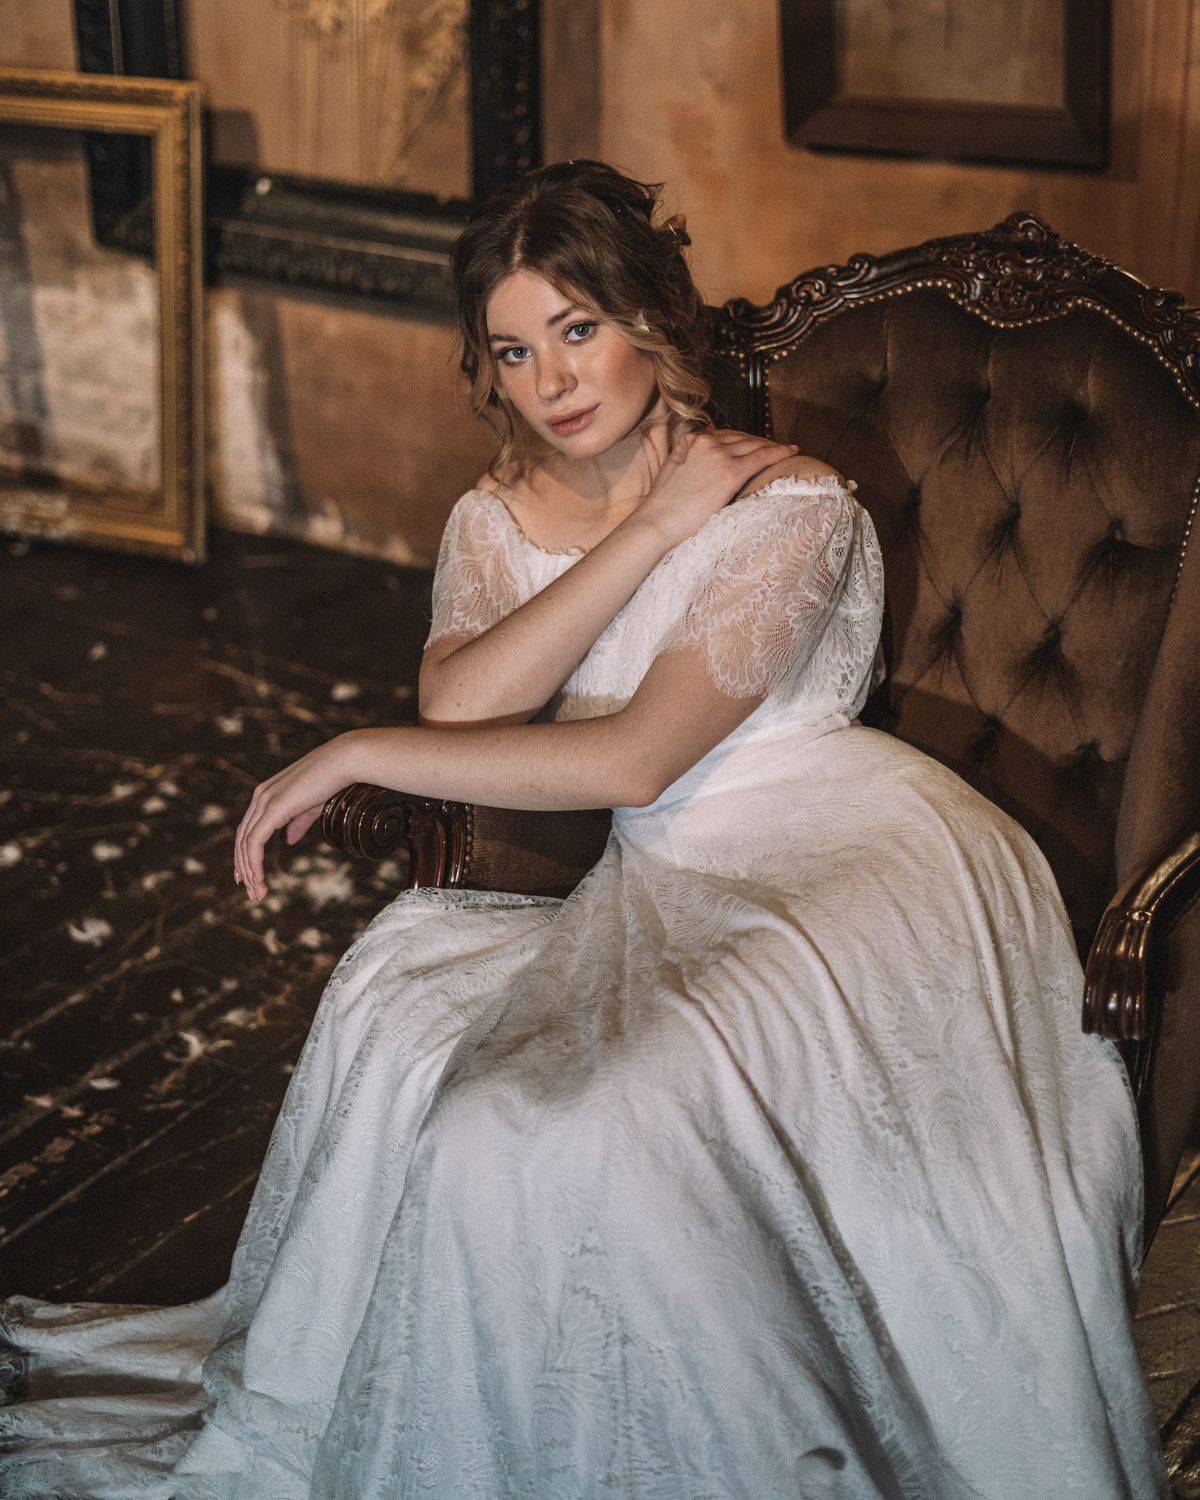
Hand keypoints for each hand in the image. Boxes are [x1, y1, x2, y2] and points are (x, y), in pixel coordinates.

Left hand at [233, 731, 359, 900]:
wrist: (345, 761)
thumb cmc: (333, 780)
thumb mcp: (311, 806)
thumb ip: (296, 823)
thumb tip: (286, 841)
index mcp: (267, 795)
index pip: (248, 830)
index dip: (245, 855)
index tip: (247, 878)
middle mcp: (260, 797)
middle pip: (242, 839)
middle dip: (245, 869)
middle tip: (253, 894)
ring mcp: (264, 801)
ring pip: (245, 844)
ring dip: (250, 872)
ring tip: (258, 893)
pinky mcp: (273, 808)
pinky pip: (255, 842)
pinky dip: (254, 864)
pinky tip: (258, 879)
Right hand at [633, 426, 801, 549]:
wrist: (657, 523)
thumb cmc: (663, 509)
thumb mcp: (673, 474)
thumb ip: (690, 463)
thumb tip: (703, 468)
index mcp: (689, 440)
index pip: (724, 434)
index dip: (742, 440)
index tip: (753, 445)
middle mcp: (705, 441)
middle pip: (741, 437)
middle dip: (759, 442)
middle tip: (775, 448)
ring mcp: (719, 454)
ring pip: (754, 444)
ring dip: (772, 446)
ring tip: (785, 451)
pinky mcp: (731, 471)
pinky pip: (762, 456)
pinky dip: (779, 452)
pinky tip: (792, 452)